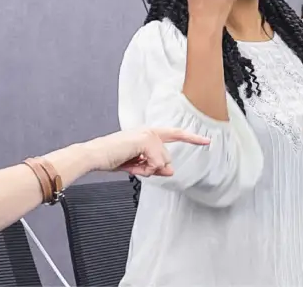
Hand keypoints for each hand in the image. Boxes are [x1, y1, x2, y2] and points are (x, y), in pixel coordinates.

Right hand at [85, 128, 209, 176]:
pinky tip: (132, 164)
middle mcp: (150, 131)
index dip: (191, 138)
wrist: (95, 156)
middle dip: (153, 169)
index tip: (207, 141)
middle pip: (167, 158)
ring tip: (129, 164)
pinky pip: (156, 164)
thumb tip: (171, 170)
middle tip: (133, 167)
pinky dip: (144, 170)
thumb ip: (155, 167)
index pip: (174, 134)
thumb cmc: (111, 158)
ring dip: (146, 170)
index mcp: (148, 134)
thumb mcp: (137, 165)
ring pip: (162, 162)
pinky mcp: (145, 140)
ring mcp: (148, 134)